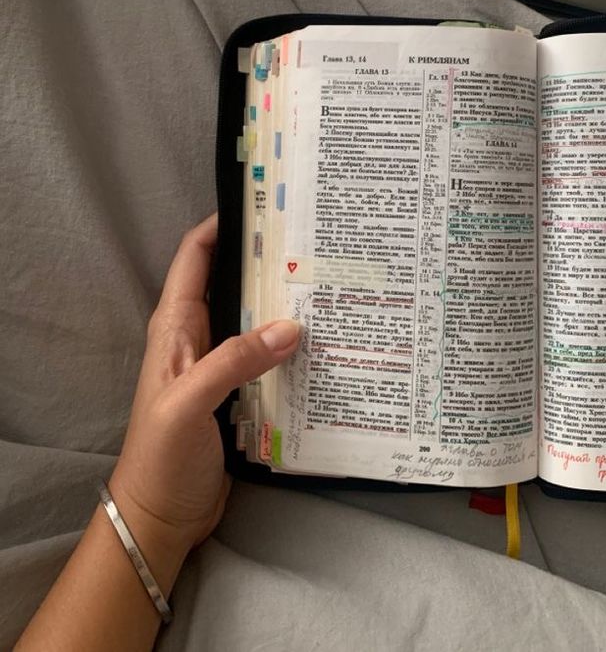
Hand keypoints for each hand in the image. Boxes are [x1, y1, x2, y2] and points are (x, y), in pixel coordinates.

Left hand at [109, 213, 299, 555]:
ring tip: (330, 282)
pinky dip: (292, 342)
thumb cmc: (162, 455)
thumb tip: (292, 326)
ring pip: (254, 317)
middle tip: (315, 241)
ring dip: (284, 301)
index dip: (223, 224)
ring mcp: (220, 363)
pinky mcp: (239, 390)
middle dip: (267, 258)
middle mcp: (198, 335)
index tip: (267, 203)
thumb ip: (234, 361)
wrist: (160, 516)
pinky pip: (268, 354)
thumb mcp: (190, 403)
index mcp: (175, 325)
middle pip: (232, 280)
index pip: (196, 256)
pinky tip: (325, 340)